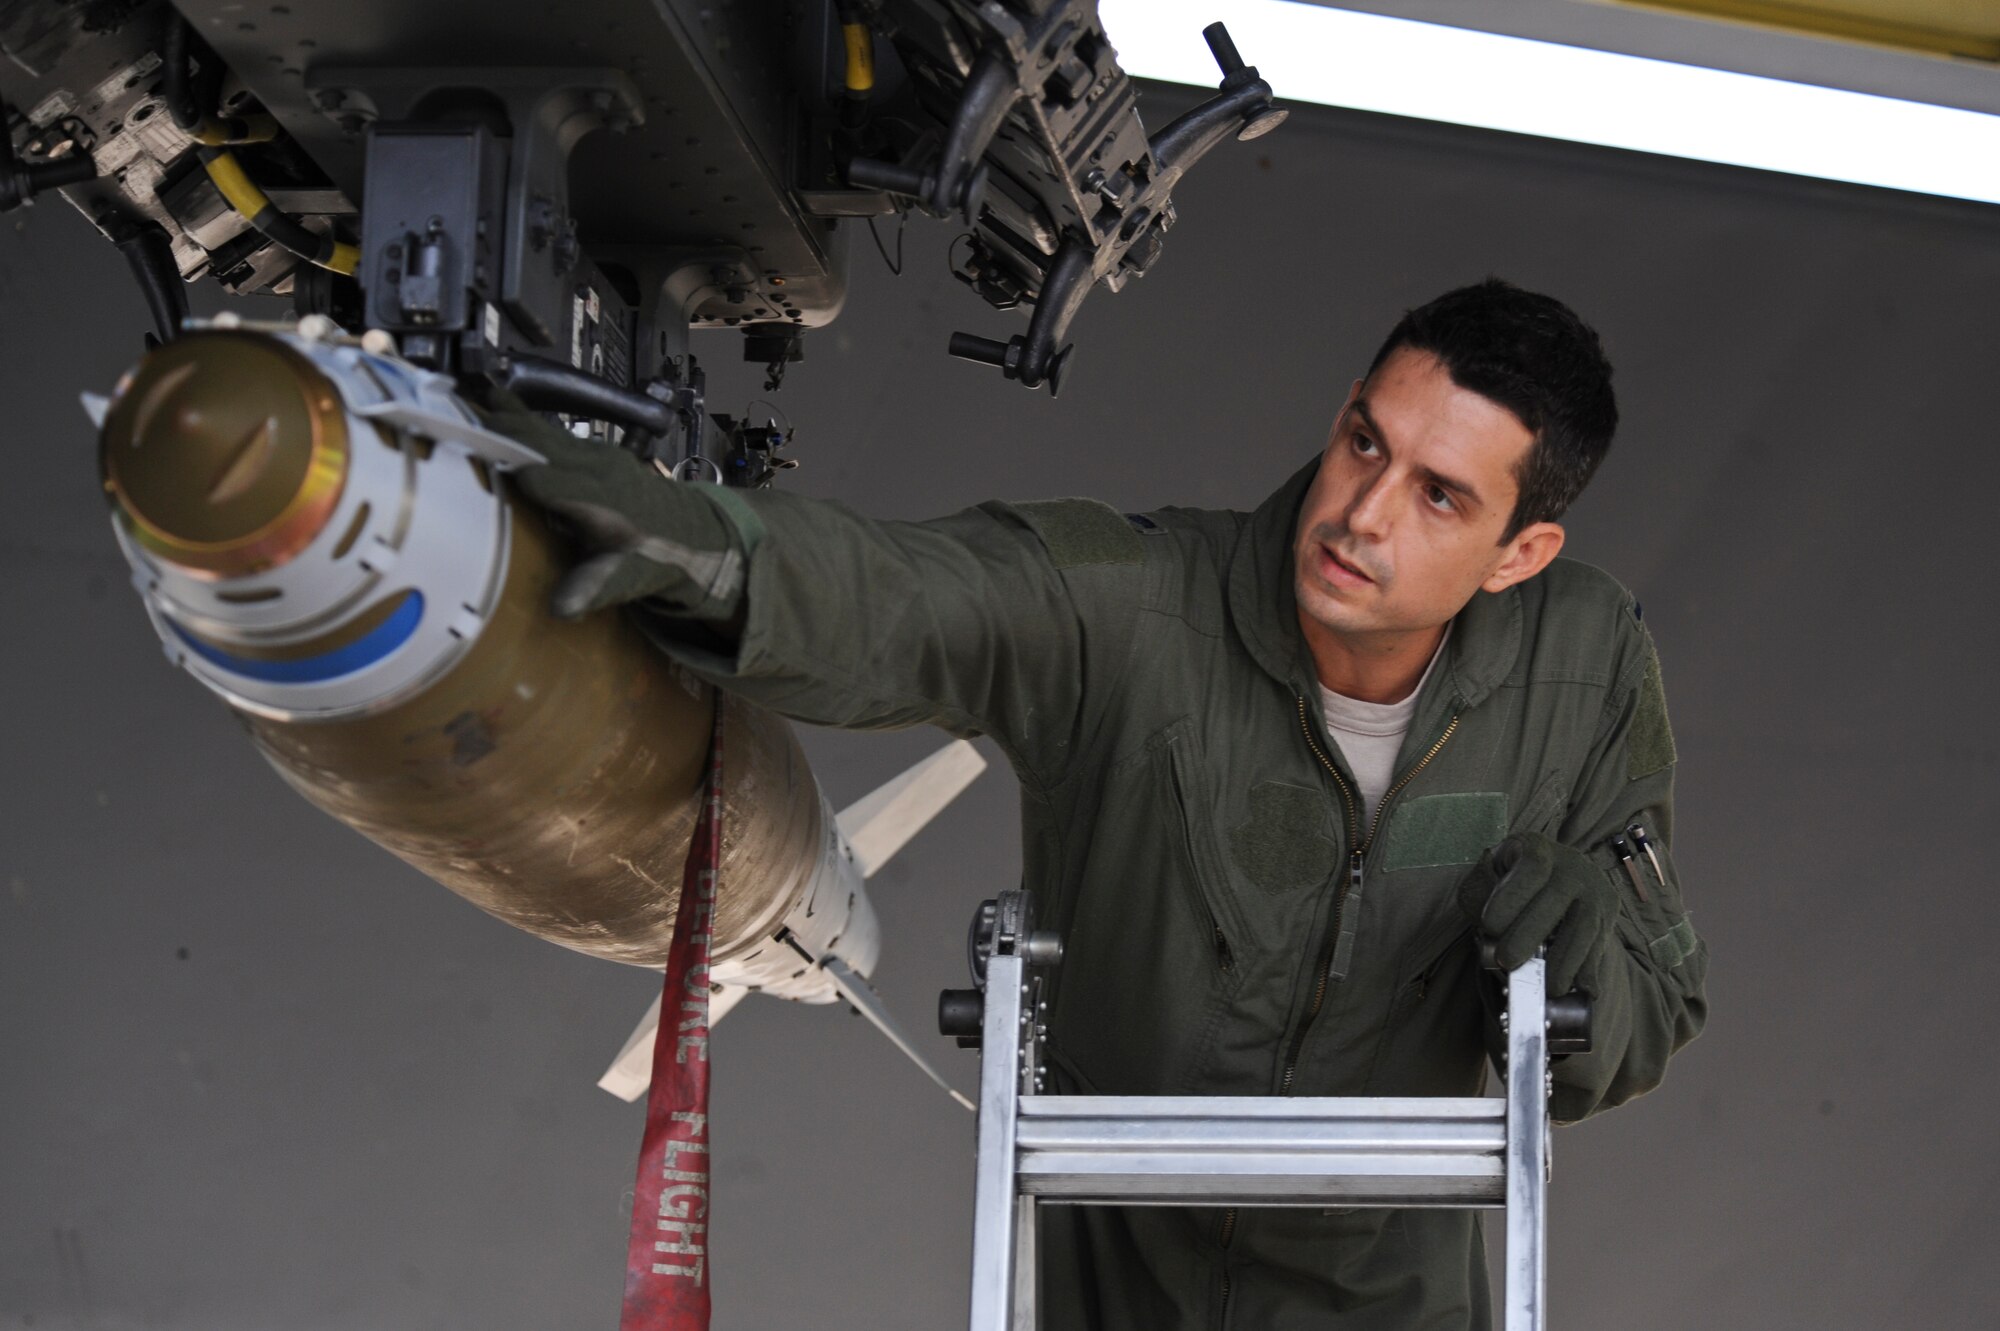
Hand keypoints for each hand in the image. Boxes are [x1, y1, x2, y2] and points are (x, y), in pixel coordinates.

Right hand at [488, 402, 740, 619]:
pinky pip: (549, 430)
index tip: (481, 465)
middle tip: (456, 419)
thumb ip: (592, 588)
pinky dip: (519, 419)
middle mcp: (597, 469)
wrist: (689, 532)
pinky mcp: (590, 449)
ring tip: (464, 401)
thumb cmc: (652, 557)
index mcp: (602, 501)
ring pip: (543, 430)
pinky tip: (494, 403)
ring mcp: (595, 454)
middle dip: (502, 432)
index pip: (551, 480)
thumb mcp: (625, 578)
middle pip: (541, 444)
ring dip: (506, 418)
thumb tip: (560, 609)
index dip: (520, 474)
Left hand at [1455, 831, 1617, 994]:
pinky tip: (1579, 988)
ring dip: (1565, 961)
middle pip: (1556, 900)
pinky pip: (1600, 944)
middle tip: (1507, 961)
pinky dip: (1589, 970)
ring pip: (1584, 926)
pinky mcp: (1607, 913)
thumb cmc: (1510, 879)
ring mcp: (1594, 890)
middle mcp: (1572, 866)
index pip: (1530, 867)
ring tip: (1546, 986)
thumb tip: (1489, 932)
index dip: (1512, 897)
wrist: (1555, 873)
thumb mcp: (1487, 876)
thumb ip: (1480, 896)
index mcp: (1537, 849)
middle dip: (1529, 935)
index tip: (1489, 925)